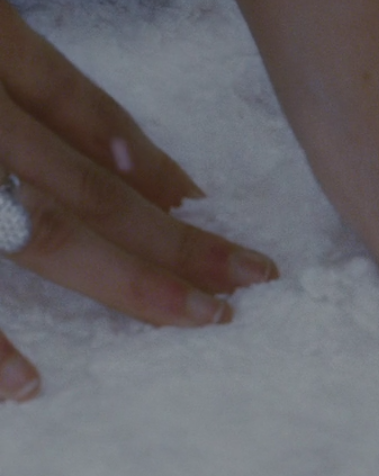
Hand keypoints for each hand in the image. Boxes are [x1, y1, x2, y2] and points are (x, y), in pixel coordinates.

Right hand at [0, 0, 277, 400]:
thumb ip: (46, 91)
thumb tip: (157, 177)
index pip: (89, 115)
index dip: (158, 169)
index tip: (217, 212)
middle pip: (88, 184)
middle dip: (175, 238)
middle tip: (250, 279)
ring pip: (42, 231)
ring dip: (126, 278)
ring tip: (200, 315)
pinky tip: (32, 383)